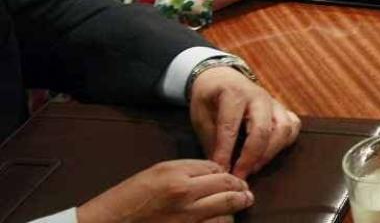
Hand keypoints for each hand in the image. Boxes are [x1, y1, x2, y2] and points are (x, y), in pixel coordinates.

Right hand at [76, 160, 252, 222]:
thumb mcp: (155, 173)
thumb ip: (186, 170)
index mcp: (175, 173)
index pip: (216, 168)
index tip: (231, 176)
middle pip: (227, 186)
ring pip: (227, 209)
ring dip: (235, 206)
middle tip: (246, 191)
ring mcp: (185, 217)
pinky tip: (221, 220)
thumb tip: (215, 172)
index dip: (226, 172)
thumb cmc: (127, 198)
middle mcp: (184, 193)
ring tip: (241, 203)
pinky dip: (221, 222)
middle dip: (240, 188)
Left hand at [189, 66, 300, 177]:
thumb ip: (211, 140)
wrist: (222, 77)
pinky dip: (285, 143)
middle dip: (251, 157)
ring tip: (254, 168)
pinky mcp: (283, 109)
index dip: (225, 153)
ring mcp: (274, 102)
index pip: (231, 128)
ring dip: (270, 153)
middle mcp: (259, 96)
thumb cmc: (209, 98)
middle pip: (262, 130)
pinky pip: (293, 126)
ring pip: (284, 129)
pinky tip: (270, 154)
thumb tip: (219, 167)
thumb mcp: (200, 115)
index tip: (221, 172)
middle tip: (240, 175)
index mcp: (234, 94)